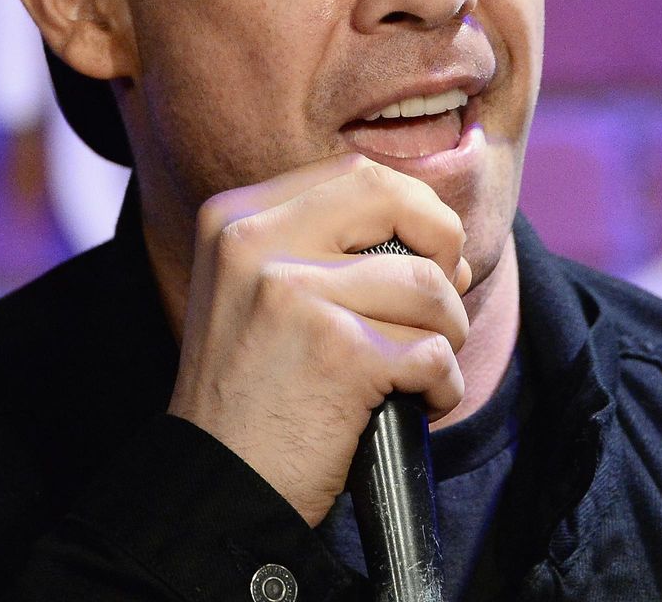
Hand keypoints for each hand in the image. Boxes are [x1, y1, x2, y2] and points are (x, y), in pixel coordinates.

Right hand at [167, 153, 470, 526]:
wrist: (214, 488)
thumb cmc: (252, 391)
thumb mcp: (258, 290)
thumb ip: (329, 246)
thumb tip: (441, 242)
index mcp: (237, 216)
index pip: (355, 173)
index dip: (409, 208)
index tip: (423, 254)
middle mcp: (256, 240)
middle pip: (394, 198)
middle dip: (442, 245)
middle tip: (440, 298)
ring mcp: (293, 292)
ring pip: (427, 286)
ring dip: (447, 333)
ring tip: (420, 368)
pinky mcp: (336, 351)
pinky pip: (432, 352)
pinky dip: (442, 386)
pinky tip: (415, 404)